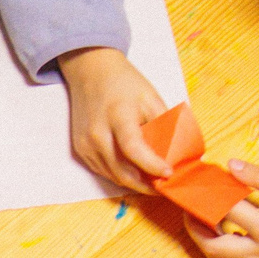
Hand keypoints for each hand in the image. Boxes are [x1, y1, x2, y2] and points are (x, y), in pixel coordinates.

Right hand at [55, 48, 170, 192]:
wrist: (90, 70)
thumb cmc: (123, 82)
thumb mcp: (151, 98)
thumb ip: (164, 125)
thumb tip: (178, 152)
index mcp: (117, 115)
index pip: (133, 148)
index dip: (152, 165)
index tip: (169, 173)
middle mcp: (97, 133)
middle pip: (122, 171)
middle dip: (146, 185)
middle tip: (165, 187)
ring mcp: (85, 144)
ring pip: (113, 176)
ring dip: (134, 183)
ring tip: (153, 182)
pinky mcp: (80, 149)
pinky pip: (103, 171)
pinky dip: (120, 176)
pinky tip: (135, 173)